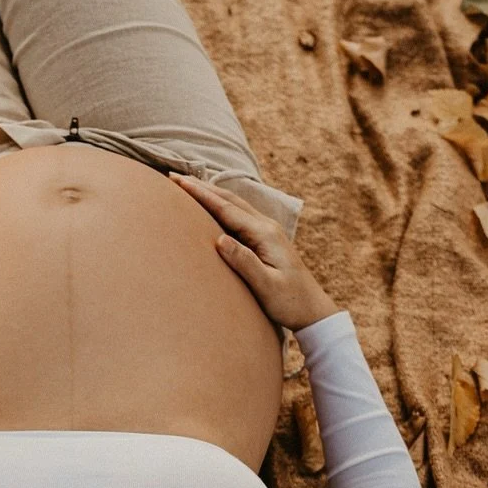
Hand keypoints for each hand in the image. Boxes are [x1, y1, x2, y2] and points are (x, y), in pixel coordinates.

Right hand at [167, 173, 337, 332]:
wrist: (313, 310)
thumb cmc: (290, 302)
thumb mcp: (266, 286)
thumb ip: (244, 263)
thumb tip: (219, 240)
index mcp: (264, 234)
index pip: (227, 209)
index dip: (201, 195)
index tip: (179, 183)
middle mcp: (266, 227)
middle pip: (230, 200)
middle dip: (202, 187)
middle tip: (175, 178)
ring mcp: (267, 232)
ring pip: (235, 205)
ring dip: (211, 194)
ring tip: (188, 186)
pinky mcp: (266, 240)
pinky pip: (239, 216)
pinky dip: (221, 206)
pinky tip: (212, 206)